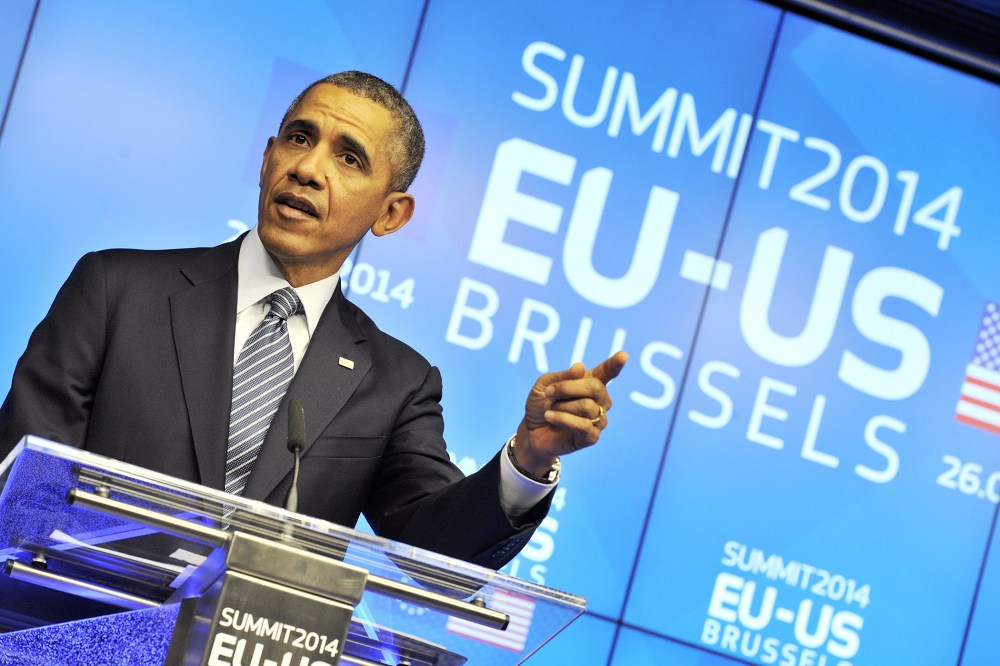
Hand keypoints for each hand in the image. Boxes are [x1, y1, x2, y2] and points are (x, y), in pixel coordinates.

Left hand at [514, 351, 627, 474]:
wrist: (530, 430)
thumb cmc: (541, 404)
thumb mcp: (544, 384)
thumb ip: (562, 376)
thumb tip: (580, 367)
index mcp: (592, 382)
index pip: (607, 372)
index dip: (615, 364)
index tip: (623, 355)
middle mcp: (600, 401)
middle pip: (595, 387)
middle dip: (567, 388)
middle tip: (549, 393)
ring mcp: (598, 419)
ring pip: (587, 406)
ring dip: (561, 406)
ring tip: (548, 409)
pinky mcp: (592, 437)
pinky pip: (583, 426)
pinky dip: (563, 419)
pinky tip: (550, 417)